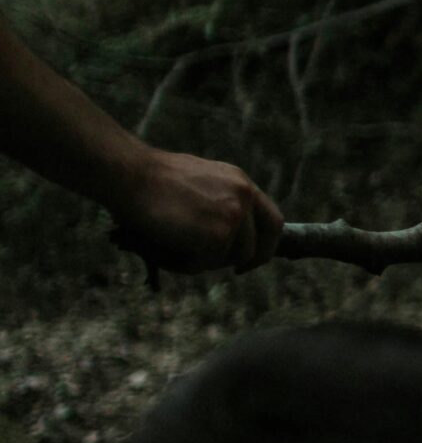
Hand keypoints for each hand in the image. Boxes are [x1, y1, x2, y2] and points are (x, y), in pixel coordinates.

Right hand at [109, 150, 283, 273]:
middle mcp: (243, 196)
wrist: (127, 173)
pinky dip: (185, 265)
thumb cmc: (148, 180)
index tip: (250, 260)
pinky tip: (165, 251)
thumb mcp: (198, 183)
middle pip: (257, 246)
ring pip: (230, 258)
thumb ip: (219, 204)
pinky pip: (206, 264)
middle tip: (228, 270)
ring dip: (204, 262)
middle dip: (242, 263)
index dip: (265, 245)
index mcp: (240, 182)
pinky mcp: (217, 235)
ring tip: (173, 251)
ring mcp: (233, 216)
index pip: (272, 221)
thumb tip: (226, 238)